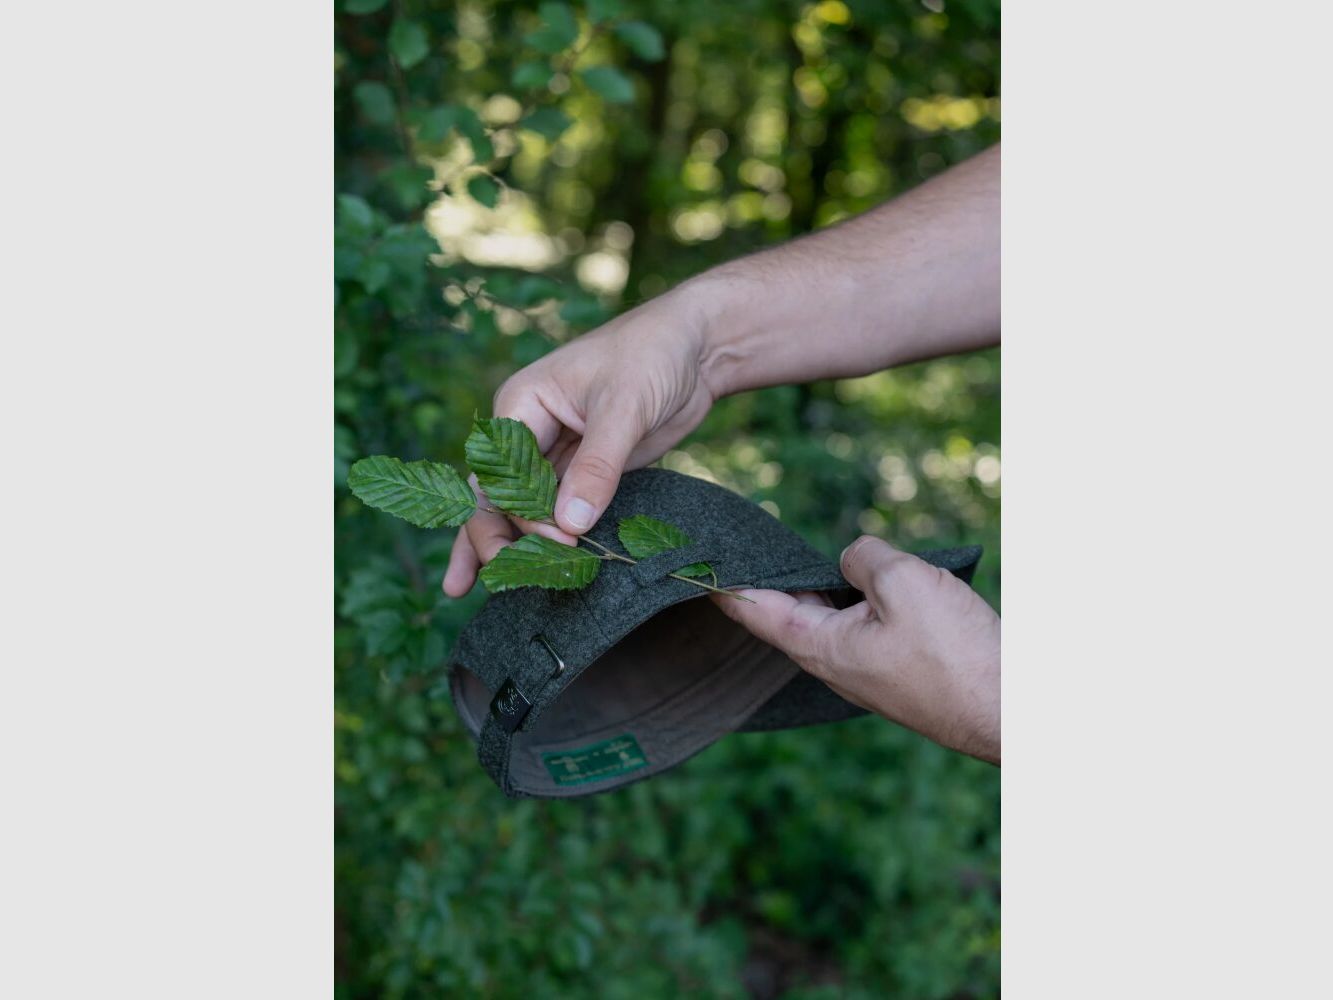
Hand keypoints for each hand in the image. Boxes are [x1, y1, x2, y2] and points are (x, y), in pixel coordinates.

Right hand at [443, 287, 716, 596]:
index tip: (558, 543)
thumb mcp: (625, 406)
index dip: (521, 514)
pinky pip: (557, 511)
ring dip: (505, 545)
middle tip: (490, 586)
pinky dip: (546, 539)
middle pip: (496, 494)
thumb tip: (569, 526)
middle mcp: (528, 431)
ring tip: (471, 591)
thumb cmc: (653, 354)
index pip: (503, 471)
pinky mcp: (585, 472)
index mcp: (521, 404)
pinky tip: (532, 572)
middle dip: (491, 537)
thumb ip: (597, 466)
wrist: (697, 347)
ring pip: (520, 508)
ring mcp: (554, 454)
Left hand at [710, 535, 1000, 763]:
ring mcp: (866, 669)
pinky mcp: (898, 669)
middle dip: (766, 576)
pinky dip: (853, 597)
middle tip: (743, 540)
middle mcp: (834, 663)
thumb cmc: (954, 654)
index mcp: (819, 646)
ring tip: (796, 547)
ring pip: (828, 616)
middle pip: (787, 611)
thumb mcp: (901, 583)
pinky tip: (866, 576)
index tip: (691, 565)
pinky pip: (862, 625)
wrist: (1011, 710)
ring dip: (814, 584)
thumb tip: (852, 558)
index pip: (753, 609)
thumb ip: (863, 558)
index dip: (721, 583)